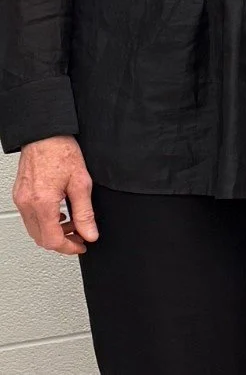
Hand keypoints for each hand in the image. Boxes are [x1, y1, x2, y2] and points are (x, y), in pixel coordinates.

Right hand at [13, 136, 97, 255]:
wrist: (45, 134)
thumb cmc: (61, 151)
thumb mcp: (81, 182)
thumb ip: (85, 212)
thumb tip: (90, 233)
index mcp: (43, 203)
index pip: (52, 240)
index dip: (69, 247)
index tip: (82, 245)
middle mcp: (27, 204)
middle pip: (41, 238)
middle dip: (62, 241)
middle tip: (80, 236)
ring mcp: (21, 200)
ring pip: (34, 230)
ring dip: (53, 232)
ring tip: (72, 224)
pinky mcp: (20, 195)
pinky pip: (30, 218)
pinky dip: (45, 222)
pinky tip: (59, 214)